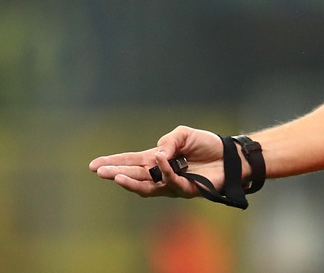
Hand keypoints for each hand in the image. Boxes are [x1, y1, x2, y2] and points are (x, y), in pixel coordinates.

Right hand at [89, 126, 222, 198]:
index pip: (131, 161)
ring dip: (131, 181)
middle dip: (115, 173)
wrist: (229, 155)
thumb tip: (156, 155)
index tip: (93, 165)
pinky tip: (158, 161)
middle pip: (134, 175)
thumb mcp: (184, 134)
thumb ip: (168, 141)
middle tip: (99, 171)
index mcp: (158, 158)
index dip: (113, 162)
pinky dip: (163, 170)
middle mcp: (161, 173)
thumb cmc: (207, 145)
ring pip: (146, 185)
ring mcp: (171, 183)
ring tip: (116, 176)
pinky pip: (170, 181)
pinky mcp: (185, 189)